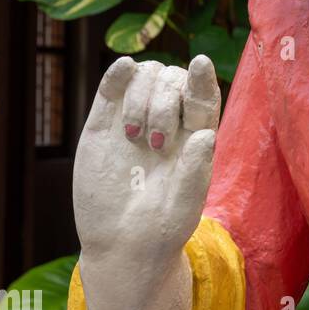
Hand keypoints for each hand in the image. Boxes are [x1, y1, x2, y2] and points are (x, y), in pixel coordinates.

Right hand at [74, 55, 219, 268]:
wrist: (120, 244)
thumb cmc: (161, 229)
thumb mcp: (184, 207)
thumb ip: (195, 172)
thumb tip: (205, 134)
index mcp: (196, 137)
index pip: (203, 97)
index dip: (202, 78)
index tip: (200, 65)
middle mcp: (169, 122)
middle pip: (173, 81)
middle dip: (164, 103)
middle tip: (155, 144)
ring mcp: (135, 121)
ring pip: (146, 76)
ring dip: (141, 95)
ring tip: (134, 135)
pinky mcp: (103, 125)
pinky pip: (111, 88)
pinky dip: (118, 73)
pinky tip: (123, 68)